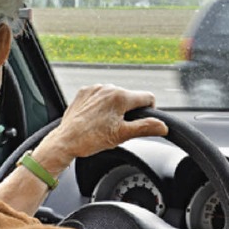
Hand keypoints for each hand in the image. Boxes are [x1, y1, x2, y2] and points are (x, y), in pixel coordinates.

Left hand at [39, 84, 167, 171]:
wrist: (65, 141)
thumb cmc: (91, 139)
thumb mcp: (122, 135)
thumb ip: (145, 128)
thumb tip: (162, 126)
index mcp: (120, 97)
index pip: (148, 98)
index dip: (149, 110)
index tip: (140, 121)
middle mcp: (108, 88)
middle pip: (130, 97)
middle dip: (128, 111)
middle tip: (118, 127)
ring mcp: (94, 89)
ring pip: (114, 96)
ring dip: (114, 108)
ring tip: (104, 124)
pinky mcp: (84, 92)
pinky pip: (100, 95)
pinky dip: (101, 105)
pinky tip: (94, 118)